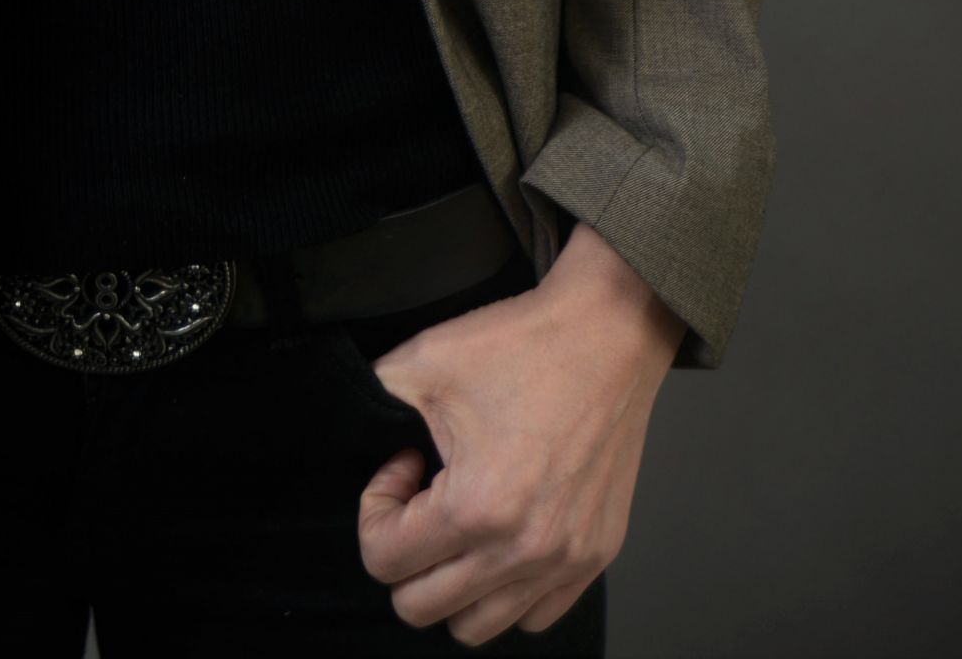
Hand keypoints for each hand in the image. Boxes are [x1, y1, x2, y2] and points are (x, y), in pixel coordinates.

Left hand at [354, 222, 682, 641]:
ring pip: (477, 626)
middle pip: (421, 607)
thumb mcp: (423, 361)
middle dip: (404, 552)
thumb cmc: (524, 345)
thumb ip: (372, 402)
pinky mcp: (595, 556)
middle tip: (422, 497)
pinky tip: (502, 531)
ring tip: (460, 519)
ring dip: (451, 581)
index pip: (384, 561)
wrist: (608, 334)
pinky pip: (536, 615)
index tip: (402, 465)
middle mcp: (522, 551)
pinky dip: (506, 590)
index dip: (375, 509)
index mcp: (476, 508)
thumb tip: (353, 427)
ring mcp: (564, 561)